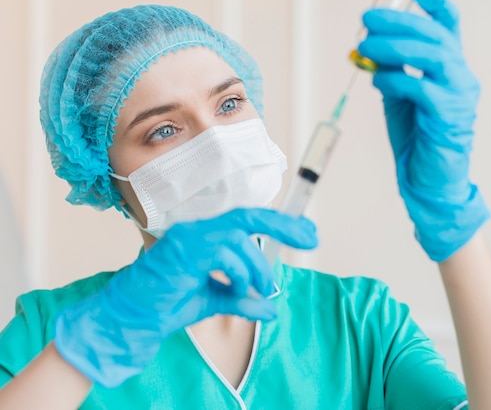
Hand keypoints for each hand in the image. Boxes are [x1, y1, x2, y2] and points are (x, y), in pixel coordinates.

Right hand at [53, 208, 317, 386]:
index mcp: (205, 235)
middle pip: (248, 216)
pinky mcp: (183, 249)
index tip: (308, 230)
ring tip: (261, 287)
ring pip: (238, 237)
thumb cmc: (167, 305)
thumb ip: (242, 300)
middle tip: (311, 238)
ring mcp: (189, 236)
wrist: (134, 319)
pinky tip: (237, 289)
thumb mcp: (215, 301)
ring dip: (257, 265)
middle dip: (284, 225)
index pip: (248, 219)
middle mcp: (198, 229)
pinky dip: (239, 272)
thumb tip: (271, 309)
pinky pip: (223, 252)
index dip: (280, 222)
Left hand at [358, 0, 489, 261]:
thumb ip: (390, 68)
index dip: (433, 1)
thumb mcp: (398, 94)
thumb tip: (367, 45)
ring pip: (433, 56)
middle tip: (367, 19)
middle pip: (435, 35)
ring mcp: (459, 95)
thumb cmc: (417, 135)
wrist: (430, 178)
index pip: (448, 24)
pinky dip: (396, 79)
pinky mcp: (449, 117)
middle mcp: (461, 75)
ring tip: (366, 45)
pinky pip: (422, 88)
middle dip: (400, 21)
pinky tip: (378, 79)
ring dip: (396, 46)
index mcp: (450, 66)